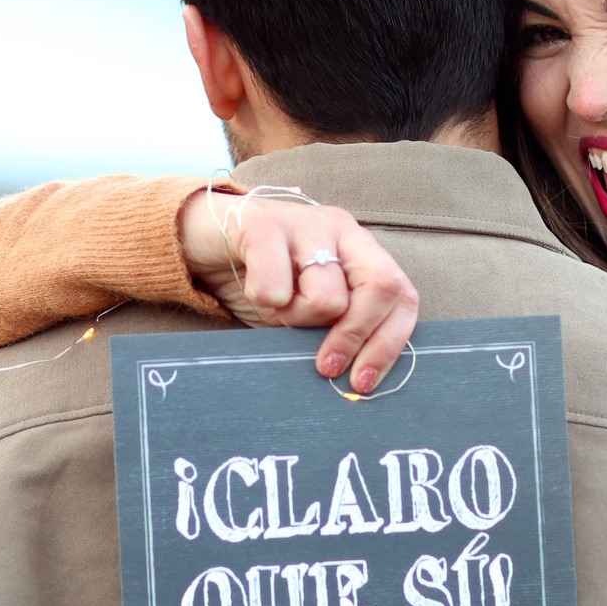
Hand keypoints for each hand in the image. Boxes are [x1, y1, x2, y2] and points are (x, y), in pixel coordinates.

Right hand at [178, 192, 419, 393]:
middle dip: (355, 337)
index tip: (363, 382)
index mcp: (362, 251)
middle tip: (326, 367)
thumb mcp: (307, 309)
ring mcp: (307, 222)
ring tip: (276, 308)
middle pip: (381, 288)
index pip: (402, 296)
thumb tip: (356, 380)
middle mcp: (343, 230)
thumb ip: (335, 329)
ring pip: (328, 297)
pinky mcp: (265, 223)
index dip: (389, 344)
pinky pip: (276, 287)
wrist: (204, 238)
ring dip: (296, 319)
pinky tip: (252, 287)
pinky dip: (262, 301)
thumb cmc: (265, 280)